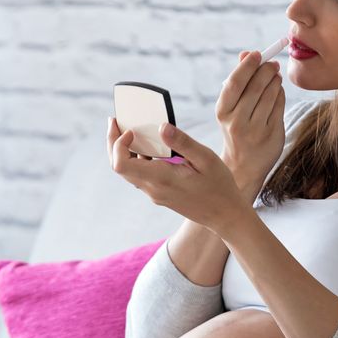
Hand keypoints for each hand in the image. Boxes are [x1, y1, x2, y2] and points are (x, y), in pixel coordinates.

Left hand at [107, 116, 252, 234]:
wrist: (224, 215)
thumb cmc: (219, 187)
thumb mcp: (205, 159)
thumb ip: (182, 142)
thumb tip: (161, 126)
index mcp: (161, 179)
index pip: (121, 164)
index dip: (118, 144)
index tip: (131, 130)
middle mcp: (153, 188)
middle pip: (118, 167)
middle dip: (113, 143)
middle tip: (115, 121)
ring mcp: (155, 193)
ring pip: (127, 172)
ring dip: (123, 151)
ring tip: (129, 130)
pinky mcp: (159, 194)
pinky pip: (140, 175)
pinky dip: (137, 159)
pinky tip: (148, 146)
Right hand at [217, 49, 286, 195]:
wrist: (243, 166)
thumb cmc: (237, 130)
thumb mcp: (230, 108)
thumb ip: (239, 81)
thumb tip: (246, 53)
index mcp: (223, 112)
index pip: (235, 83)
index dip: (247, 66)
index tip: (257, 53)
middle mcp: (237, 121)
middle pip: (255, 87)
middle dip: (266, 70)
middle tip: (272, 63)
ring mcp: (255, 130)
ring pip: (270, 95)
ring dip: (275, 81)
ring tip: (275, 75)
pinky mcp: (272, 134)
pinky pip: (279, 106)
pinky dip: (280, 94)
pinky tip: (278, 91)